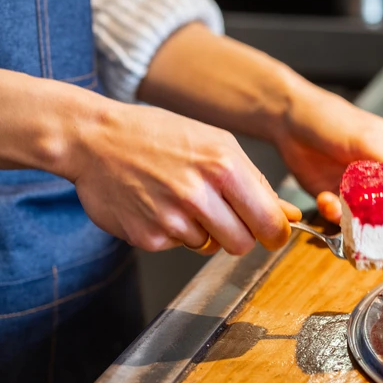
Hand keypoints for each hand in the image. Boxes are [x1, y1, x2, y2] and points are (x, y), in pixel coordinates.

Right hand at [65, 103, 300, 255]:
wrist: (94, 138)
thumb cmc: (156, 135)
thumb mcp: (214, 143)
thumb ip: (254, 182)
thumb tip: (288, 215)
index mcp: (223, 165)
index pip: (269, 222)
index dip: (275, 233)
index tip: (272, 234)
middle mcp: (198, 193)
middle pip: (242, 244)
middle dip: (238, 235)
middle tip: (221, 214)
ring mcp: (171, 217)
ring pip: (209, 248)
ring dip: (202, 231)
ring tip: (180, 200)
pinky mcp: (147, 236)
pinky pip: (177, 246)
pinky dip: (172, 231)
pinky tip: (157, 204)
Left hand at [275, 85, 382, 223]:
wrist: (291, 123)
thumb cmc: (336, 120)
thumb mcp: (369, 138)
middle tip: (372, 225)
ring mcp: (364, 192)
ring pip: (370, 220)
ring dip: (354, 219)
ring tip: (337, 204)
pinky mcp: (340, 201)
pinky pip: (343, 220)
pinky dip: (333, 214)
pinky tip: (324, 198)